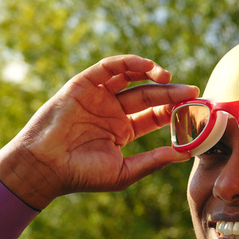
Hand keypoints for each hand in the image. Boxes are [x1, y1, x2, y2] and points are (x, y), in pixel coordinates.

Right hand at [0, 55, 198, 208]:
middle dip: (170, 93)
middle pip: (148, 95)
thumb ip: (154, 161)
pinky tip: (146, 67)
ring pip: (130, 77)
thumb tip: (186, 154)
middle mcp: (113, 111)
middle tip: (192, 91)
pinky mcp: (83, 84)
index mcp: (123, 130)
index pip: (155, 115)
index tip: (194, 110)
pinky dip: (128, 63)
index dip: (174, 111)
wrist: (44, 167)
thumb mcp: (125, 171)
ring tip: (169, 78)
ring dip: (151, 73)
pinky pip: (109, 67)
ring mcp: (98, 96)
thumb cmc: (81, 175)